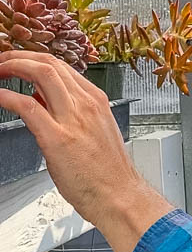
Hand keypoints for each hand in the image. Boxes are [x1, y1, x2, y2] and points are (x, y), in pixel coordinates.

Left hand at [0, 51, 172, 251]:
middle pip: (50, 63)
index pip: (62, 66)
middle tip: (2, 61)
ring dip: (13, 66)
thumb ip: (70, 112)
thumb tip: (42, 98)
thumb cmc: (107, 171)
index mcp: (96, 101)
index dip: (35, 59)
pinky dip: (7, 96)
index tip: (19, 62)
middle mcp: (87, 104)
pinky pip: (28, 106)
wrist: (119, 195)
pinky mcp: (58, 139)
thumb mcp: (95, 131)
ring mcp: (74, 119)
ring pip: (42, 74)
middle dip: (19, 56)